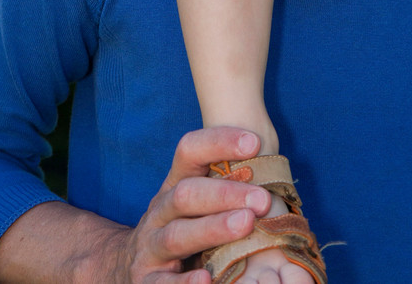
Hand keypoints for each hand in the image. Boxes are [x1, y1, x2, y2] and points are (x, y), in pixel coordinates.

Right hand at [111, 127, 270, 282]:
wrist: (136, 266)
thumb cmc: (183, 228)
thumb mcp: (196, 204)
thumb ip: (225, 189)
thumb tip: (275, 176)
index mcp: (175, 184)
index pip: (190, 151)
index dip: (219, 142)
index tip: (255, 142)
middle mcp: (160, 211)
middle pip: (187, 193)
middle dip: (226, 193)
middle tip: (262, 199)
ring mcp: (151, 246)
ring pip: (177, 234)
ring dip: (213, 228)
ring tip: (246, 224)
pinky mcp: (147, 280)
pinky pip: (163, 283)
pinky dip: (185, 282)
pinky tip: (206, 278)